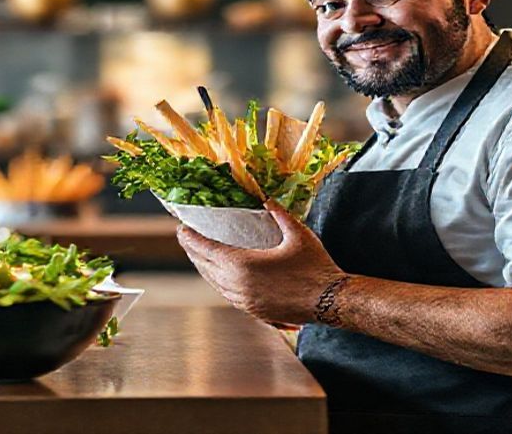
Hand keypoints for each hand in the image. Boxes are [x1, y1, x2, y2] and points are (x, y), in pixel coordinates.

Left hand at [176, 200, 344, 324]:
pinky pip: (228, 296)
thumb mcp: (297, 233)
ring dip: (205, 269)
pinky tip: (223, 278)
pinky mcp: (255, 312)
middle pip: (205, 268)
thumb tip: (266, 199)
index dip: (191, 239)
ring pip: (215, 284)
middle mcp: (238, 286)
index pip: (207, 249)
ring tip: (202, 257)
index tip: (180, 229)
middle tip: (188, 239)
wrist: (330, 301)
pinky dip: (220, 284)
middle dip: (194, 252)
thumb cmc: (315, 266)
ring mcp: (245, 302)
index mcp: (243, 265)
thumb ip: (278, 214)